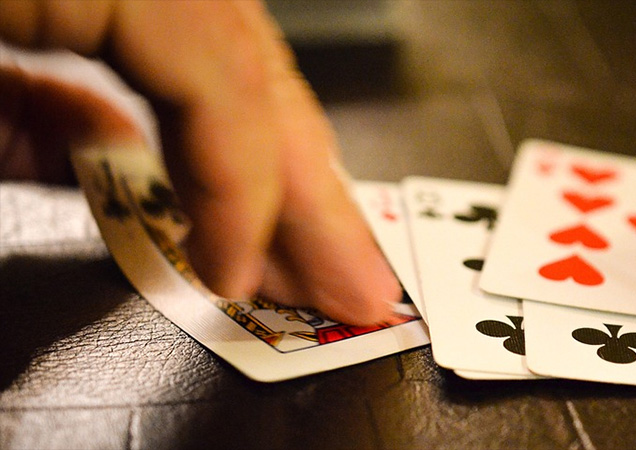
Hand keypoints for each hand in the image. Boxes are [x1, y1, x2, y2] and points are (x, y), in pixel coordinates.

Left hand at [0, 1, 399, 324]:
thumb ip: (17, 127)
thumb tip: (105, 162)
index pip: (226, 79)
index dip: (247, 194)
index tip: (238, 280)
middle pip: (258, 68)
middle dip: (311, 190)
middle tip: (357, 277)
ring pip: (243, 55)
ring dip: (277, 161)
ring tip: (310, 245)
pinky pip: (197, 47)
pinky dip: (217, 120)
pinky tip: (223, 177)